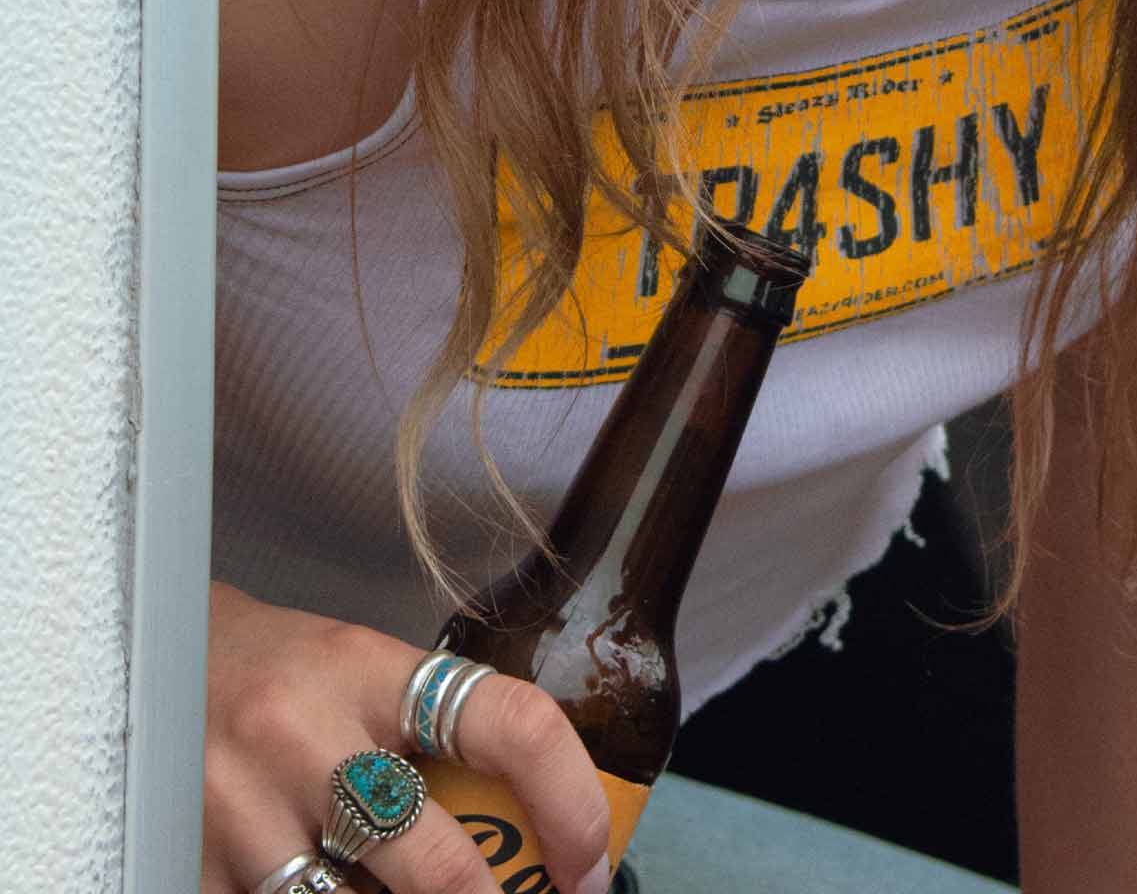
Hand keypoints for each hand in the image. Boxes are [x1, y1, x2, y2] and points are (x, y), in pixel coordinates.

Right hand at [204, 584, 615, 893]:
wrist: (157, 656)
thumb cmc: (287, 675)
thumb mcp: (370, 676)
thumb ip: (436, 742)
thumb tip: (530, 836)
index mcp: (374, 673)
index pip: (509, 722)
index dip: (571, 802)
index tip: (589, 864)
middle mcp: (307, 736)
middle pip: (436, 867)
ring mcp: (242, 811)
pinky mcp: (190, 868)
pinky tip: (329, 892)